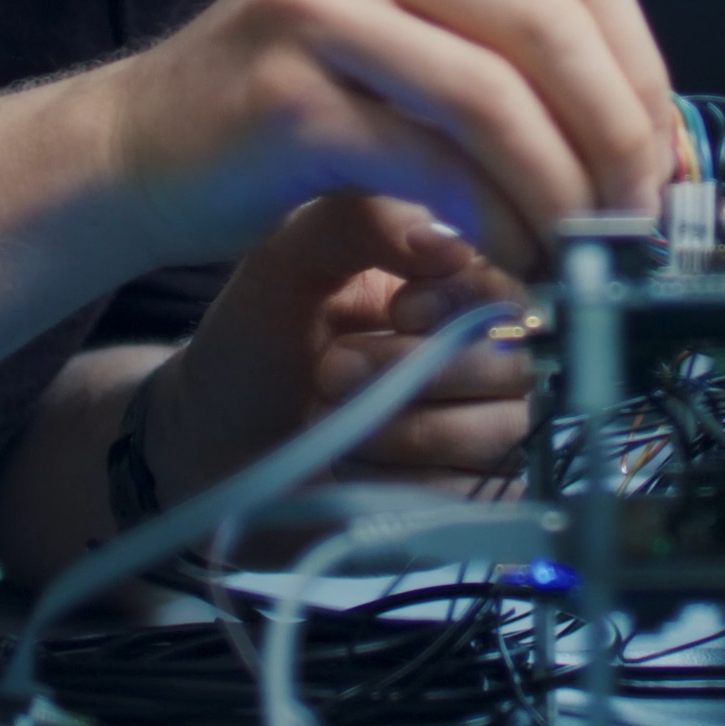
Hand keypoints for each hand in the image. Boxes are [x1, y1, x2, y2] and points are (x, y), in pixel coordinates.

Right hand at [87, 0, 677, 272]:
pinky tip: (511, 259)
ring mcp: (322, 4)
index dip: (643, 71)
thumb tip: (653, 147)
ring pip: (498, 93)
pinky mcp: (290, 94)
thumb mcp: (410, 56)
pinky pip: (432, 159)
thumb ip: (512, 71)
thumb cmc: (287, 120)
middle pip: (550, 21)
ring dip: (562, 190)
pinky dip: (495, 220)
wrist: (133, 154)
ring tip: (581, 254)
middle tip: (636, 220)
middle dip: (616, 134)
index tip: (666, 163)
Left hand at [147, 194, 536, 503]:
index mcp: (452, 287)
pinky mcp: (470, 501)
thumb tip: (448, 243)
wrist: (210, 452)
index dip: (464, 305)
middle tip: (330, 373)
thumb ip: (360, 224)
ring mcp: (484, 434)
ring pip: (500, 436)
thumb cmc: (252, 348)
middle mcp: (483, 357)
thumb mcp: (286, 262)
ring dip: (405, 432)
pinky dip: (409, 486)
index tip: (398, 311)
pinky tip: (354, 471)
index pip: (511, 290)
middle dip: (413, 373)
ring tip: (332, 421)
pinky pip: (480, 498)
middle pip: (514, 367)